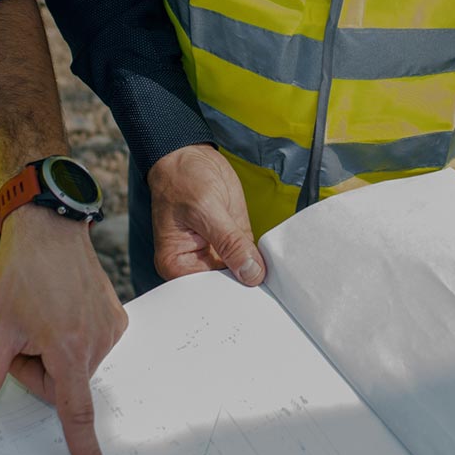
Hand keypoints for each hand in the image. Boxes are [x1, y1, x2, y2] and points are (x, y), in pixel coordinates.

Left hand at [0, 206, 127, 454]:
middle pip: (62, 386)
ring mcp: (111, 328)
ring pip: (74, 366)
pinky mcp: (117, 316)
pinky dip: (71, 337)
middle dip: (38, 371)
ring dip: (54, 352)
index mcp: (69, 350)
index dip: (85, 452)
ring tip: (44, 314)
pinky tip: (62, 308)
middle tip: (24, 335)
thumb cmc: (24, 272)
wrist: (51, 228)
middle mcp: (98, 343)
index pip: (76, 414)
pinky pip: (90, 346)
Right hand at [148, 144, 264, 284]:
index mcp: (177, 265)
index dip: (231, 296)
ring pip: (242, 273)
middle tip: (273, 296)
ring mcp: (217, 252)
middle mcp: (195, 264)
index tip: (256, 299)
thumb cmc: (182, 179)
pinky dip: (263, 259)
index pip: (207, 292)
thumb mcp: (206, 209)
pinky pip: (251, 256)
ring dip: (259, 275)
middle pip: (225, 287)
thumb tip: (252, 274)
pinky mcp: (233, 240)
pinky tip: (276, 265)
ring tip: (278, 285)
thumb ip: (229, 242)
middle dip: (247, 288)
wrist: (189, 155)